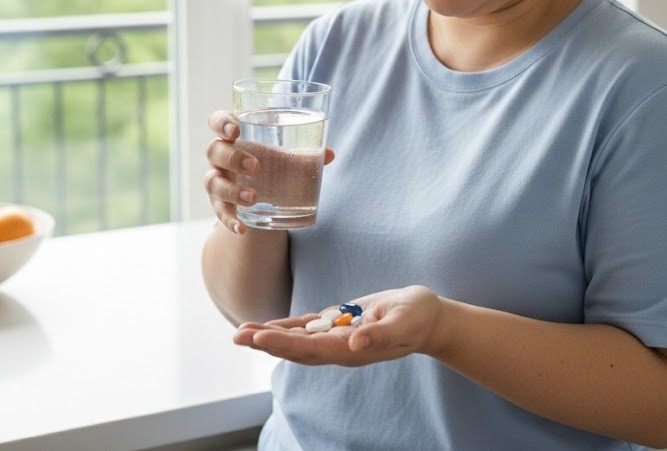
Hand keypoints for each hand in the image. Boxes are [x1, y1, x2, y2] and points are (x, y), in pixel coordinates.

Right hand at [203, 110, 334, 234]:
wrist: (262, 194)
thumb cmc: (272, 163)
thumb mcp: (286, 158)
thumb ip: (304, 155)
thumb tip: (329, 154)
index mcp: (233, 136)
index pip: (216, 121)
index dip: (221, 122)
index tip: (235, 130)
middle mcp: (219, 156)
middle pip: (214, 151)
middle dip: (232, 158)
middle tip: (255, 166)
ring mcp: (216, 179)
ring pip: (212, 182)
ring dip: (232, 190)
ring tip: (254, 198)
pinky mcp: (219, 203)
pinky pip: (220, 212)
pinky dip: (229, 220)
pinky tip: (242, 229)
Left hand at [232, 285, 452, 366]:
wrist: (429, 318)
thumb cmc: (419, 318)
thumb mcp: (404, 322)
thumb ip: (380, 335)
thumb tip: (354, 344)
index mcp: (353, 350)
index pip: (311, 349)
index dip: (284, 344)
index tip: (259, 338)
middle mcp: (340, 348)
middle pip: (297, 348)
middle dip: (267, 343)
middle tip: (238, 336)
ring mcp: (338, 337)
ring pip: (298, 339)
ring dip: (270, 336)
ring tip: (242, 331)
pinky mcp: (340, 324)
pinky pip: (308, 328)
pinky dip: (286, 327)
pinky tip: (267, 326)